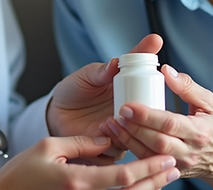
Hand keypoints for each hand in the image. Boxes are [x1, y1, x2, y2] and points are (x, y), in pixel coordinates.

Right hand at [0, 135, 179, 189]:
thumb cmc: (21, 172)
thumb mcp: (49, 147)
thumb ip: (81, 143)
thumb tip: (107, 138)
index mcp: (78, 180)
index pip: (122, 177)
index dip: (147, 168)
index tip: (165, 159)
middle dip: (155, 180)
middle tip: (174, 167)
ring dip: (147, 187)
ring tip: (164, 174)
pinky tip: (141, 183)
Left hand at [45, 34, 162, 162]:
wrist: (57, 111)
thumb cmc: (74, 88)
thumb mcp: (87, 75)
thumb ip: (102, 70)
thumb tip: (115, 62)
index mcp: (130, 88)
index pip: (150, 82)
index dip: (155, 80)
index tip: (154, 76)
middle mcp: (132, 111)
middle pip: (153, 115)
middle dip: (146, 113)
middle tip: (128, 107)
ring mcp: (124, 129)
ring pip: (140, 136)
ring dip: (129, 129)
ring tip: (109, 119)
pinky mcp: (112, 146)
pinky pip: (121, 150)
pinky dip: (114, 142)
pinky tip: (101, 131)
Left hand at [103, 65, 212, 189]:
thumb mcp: (210, 102)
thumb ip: (187, 86)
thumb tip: (166, 70)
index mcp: (199, 131)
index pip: (169, 123)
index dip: (147, 115)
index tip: (128, 105)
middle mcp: (189, 151)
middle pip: (156, 141)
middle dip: (134, 128)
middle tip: (117, 113)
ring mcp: (179, 164)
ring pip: (148, 155)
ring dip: (128, 140)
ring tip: (111, 124)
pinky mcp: (171, 171)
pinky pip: (148, 163)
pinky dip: (131, 150)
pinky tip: (118, 137)